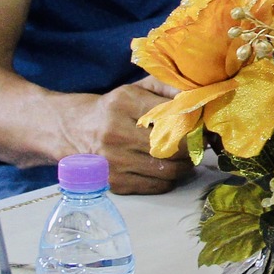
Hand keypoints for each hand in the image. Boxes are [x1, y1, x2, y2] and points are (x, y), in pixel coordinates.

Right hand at [58, 81, 195, 194]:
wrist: (70, 130)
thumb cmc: (111, 109)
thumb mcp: (134, 89)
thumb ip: (166, 88)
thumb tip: (198, 96)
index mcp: (123, 103)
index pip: (171, 115)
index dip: (193, 121)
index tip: (202, 123)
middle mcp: (115, 133)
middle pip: (173, 146)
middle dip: (193, 145)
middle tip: (199, 141)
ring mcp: (113, 161)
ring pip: (169, 169)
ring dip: (186, 164)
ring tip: (187, 155)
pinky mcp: (114, 183)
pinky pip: (157, 186)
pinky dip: (171, 178)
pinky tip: (169, 167)